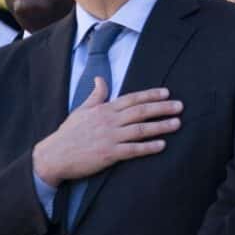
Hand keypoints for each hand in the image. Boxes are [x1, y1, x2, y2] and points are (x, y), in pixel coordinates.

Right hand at [33, 78, 181, 186]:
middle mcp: (109, 121)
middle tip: (180, 106)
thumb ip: (96, 95)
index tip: (167, 92)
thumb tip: (101, 78)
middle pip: (141, 112)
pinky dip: (148, 147)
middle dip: (162, 108)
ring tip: (177, 123)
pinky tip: (162, 145)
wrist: (54, 155)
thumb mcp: (81, 110)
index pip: (132, 99)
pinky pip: (133, 149)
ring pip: (140, 129)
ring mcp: (110, 137)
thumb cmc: (69, 133)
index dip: (151, 95)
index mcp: (104, 109)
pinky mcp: (109, 154)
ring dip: (160, 126)